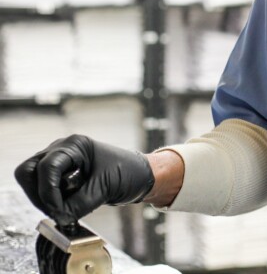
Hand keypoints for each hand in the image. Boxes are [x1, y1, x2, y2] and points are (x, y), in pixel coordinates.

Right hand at [15, 134, 154, 227]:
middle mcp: (63, 150)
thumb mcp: (105, 188)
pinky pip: (43, 189)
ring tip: (67, 208)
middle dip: (40, 194)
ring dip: (46, 198)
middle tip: (57, 210)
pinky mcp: (60, 175)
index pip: (47, 167)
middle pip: (29, 171)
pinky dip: (52, 200)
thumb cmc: (128, 173)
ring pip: (32, 181)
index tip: (58, 211)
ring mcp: (60, 163)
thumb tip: (59, 217)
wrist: (140, 176)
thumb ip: (79, 203)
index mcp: (75, 145)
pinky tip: (70, 205)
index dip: (48, 191)